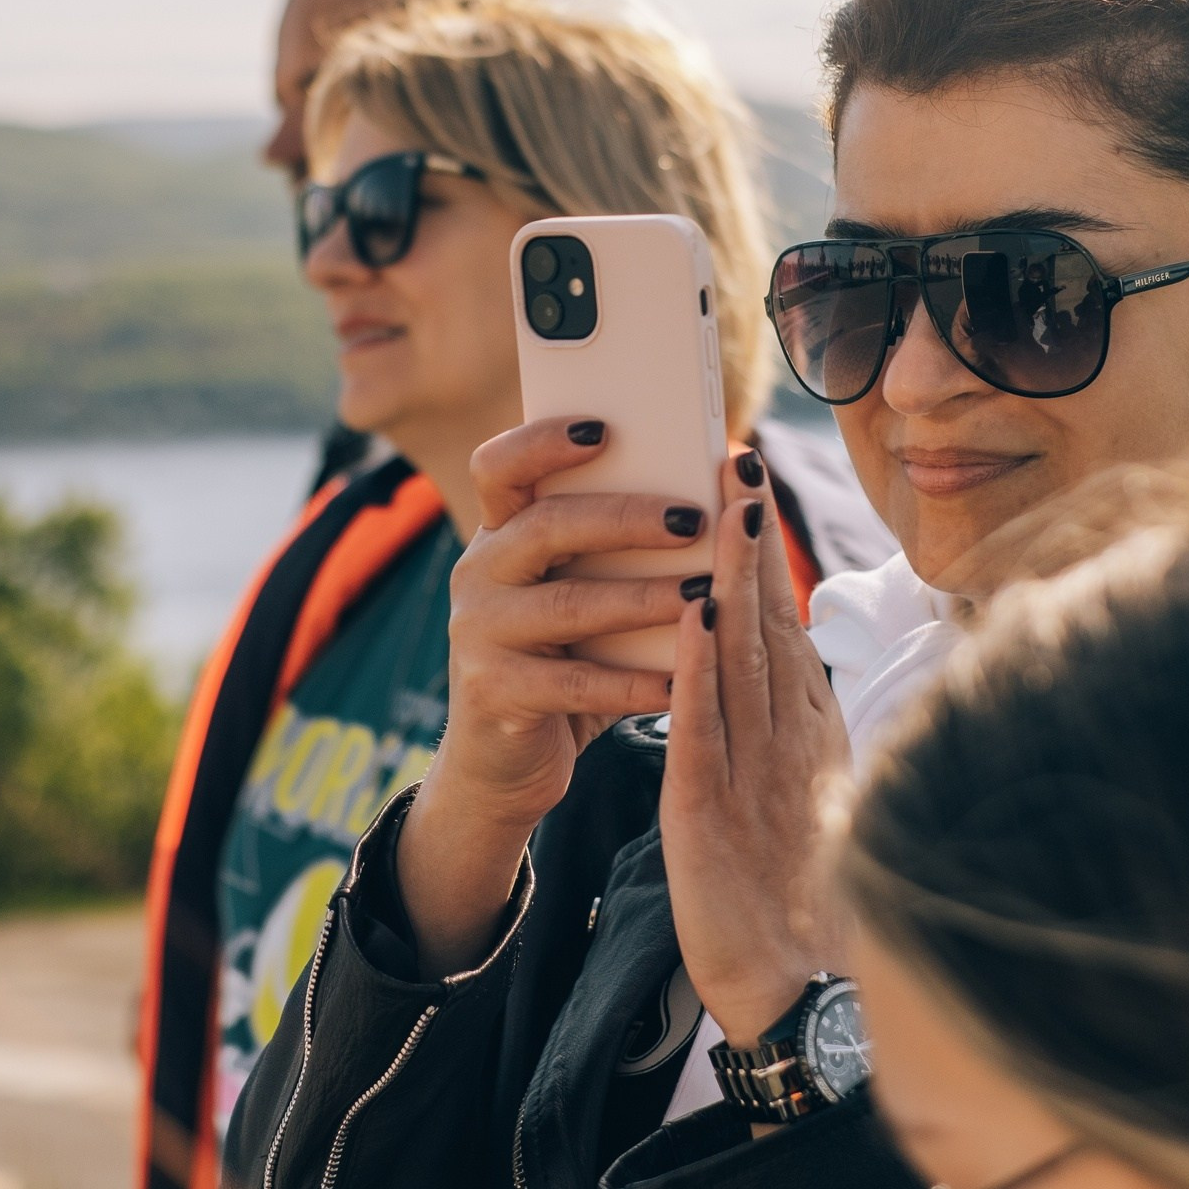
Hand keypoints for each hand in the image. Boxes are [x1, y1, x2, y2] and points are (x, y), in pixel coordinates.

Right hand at [398, 416, 707, 971]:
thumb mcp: (582, 593)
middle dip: (624, 518)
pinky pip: (574, 685)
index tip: (606, 427)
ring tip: (704, 595)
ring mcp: (477, 633)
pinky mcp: (493, 692)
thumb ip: (618, 550)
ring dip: (642, 599)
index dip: (544, 440)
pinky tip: (683, 683)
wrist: (504, 761)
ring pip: (566, 605)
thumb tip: (710, 492)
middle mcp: (477, 574)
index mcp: (499, 536)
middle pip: (545, 526)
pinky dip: (635, 683)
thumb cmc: (566, 662)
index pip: (500, 466)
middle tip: (693, 518)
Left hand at [664, 446, 852, 1046]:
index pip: (784, 629)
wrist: (803, 999)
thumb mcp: (803, 803)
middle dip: (752, 539)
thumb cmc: (806, 907)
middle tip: (738, 458)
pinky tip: (688, 613)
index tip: (753, 487)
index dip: (768, 556)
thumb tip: (791, 676)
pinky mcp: (713, 814)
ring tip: (719, 501)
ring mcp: (756, 774)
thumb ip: (794, 736)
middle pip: (767, 623)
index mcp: (809, 738)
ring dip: (730, 576)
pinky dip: (696, 666)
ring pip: (739, 657)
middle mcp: (789, 743)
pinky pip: (702, 727)